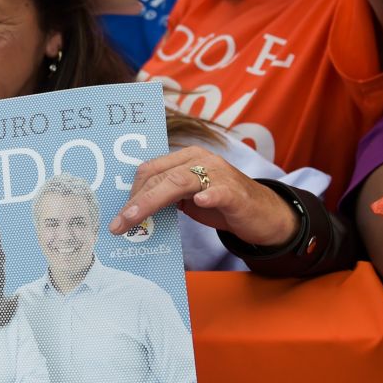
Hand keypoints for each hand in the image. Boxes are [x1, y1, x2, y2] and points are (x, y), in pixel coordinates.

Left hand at [109, 146, 301, 247]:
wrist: (264, 215)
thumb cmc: (223, 204)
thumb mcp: (189, 198)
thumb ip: (166, 197)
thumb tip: (134, 210)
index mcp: (187, 158)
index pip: (151, 169)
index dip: (132, 191)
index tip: (119, 214)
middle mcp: (201, 160)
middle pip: (160, 176)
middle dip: (135, 201)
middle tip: (119, 224)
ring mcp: (219, 174)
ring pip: (179, 181)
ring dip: (152, 202)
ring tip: (135, 219)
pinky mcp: (236, 193)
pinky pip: (219, 191)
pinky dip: (209, 195)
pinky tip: (199, 202)